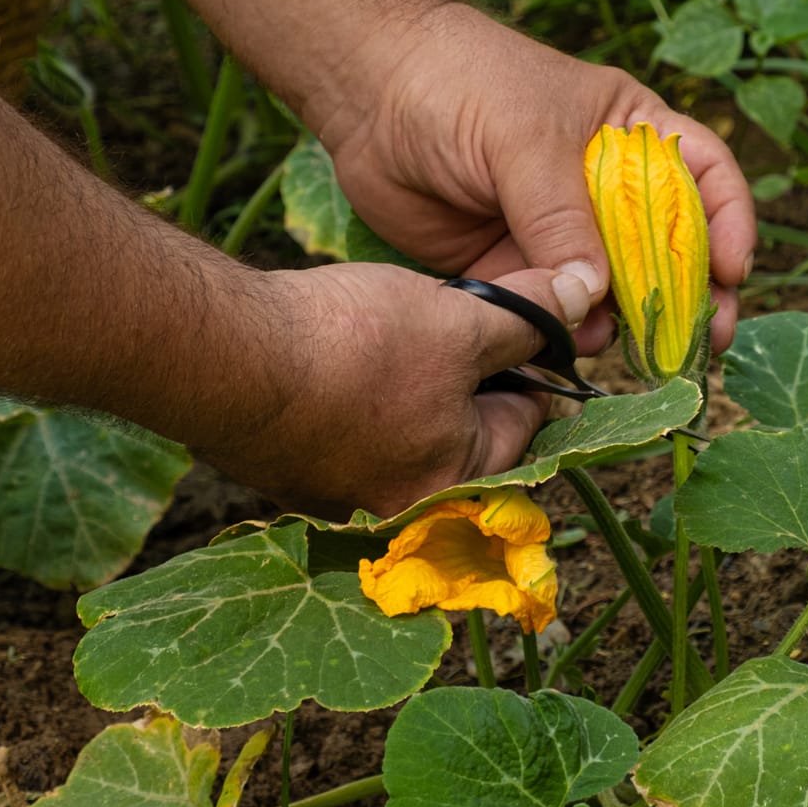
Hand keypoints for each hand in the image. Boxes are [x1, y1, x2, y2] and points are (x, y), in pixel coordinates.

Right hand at [212, 262, 587, 517]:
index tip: (515, 327)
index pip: (523, 421)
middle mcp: (400, 508)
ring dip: (405, 388)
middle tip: (445, 324)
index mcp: (455, 482)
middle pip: (461, 433)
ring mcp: (337, 496)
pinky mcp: (287, 474)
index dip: (527, 364)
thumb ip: (527, 319)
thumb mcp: (458, 320)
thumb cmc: (352, 342)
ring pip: (400, 430)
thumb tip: (583, 298)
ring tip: (386, 332)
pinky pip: (344, 432)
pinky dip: (350, 398)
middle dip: (463, 380)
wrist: (225, 357)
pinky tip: (335, 354)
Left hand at [313, 3, 756, 354]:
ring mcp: (556, 230)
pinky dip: (566, 333)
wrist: (367, 90)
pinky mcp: (511, 264)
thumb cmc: (457, 83)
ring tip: (633, 350)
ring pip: (612, 290)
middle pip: (668, 248)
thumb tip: (596, 295)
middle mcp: (601, 186)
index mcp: (628, 132)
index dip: (728, 222)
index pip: (704, 175)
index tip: (734, 269)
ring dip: (629, 323)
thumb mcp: (522, 138)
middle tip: (707, 339)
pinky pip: (552, 310)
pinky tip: (570, 345)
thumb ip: (561, 217)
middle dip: (693, 295)